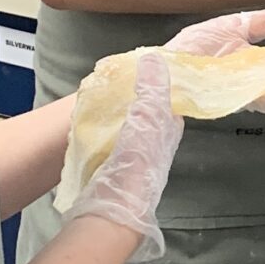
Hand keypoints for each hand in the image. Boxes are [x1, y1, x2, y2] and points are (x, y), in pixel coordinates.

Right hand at [68, 52, 182, 261]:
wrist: (116, 204)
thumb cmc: (138, 161)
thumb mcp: (149, 115)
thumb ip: (153, 88)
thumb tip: (155, 59)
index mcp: (168, 132)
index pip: (170, 104)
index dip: (161, 88)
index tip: (149, 72)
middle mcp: (155, 147)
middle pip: (149, 117)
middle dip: (138, 101)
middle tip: (120, 82)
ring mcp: (134, 159)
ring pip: (130, 129)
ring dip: (120, 116)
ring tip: (104, 99)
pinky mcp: (114, 168)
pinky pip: (112, 142)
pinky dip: (105, 131)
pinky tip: (94, 125)